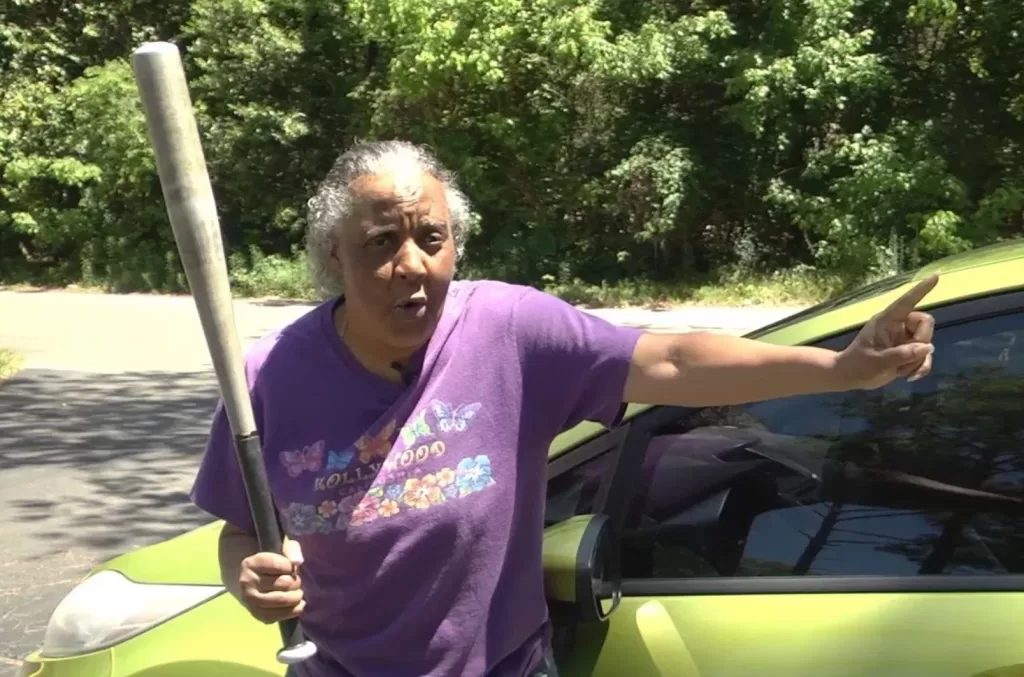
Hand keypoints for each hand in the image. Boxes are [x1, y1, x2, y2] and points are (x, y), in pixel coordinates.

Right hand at [238, 537, 305, 623]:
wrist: (253, 582)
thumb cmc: (271, 563)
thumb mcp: (281, 549)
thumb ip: (291, 550)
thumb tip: (297, 562)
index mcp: (250, 563)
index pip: (279, 565)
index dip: (290, 567)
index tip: (290, 568)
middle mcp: (246, 583)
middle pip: (283, 583)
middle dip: (295, 582)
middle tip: (295, 581)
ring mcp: (250, 601)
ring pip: (282, 600)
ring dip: (296, 597)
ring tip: (297, 593)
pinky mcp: (257, 614)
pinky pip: (280, 615)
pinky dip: (293, 610)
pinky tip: (298, 604)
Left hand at [835, 274, 937, 389]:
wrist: (850, 377)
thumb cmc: (857, 364)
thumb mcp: (877, 361)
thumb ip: (901, 354)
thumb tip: (928, 347)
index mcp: (886, 320)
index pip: (906, 301)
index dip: (921, 289)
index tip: (935, 277)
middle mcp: (898, 326)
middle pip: (926, 323)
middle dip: (922, 342)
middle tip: (906, 359)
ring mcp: (905, 339)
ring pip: (927, 342)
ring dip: (919, 360)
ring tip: (900, 371)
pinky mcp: (908, 352)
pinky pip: (926, 356)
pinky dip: (921, 367)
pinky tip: (908, 377)